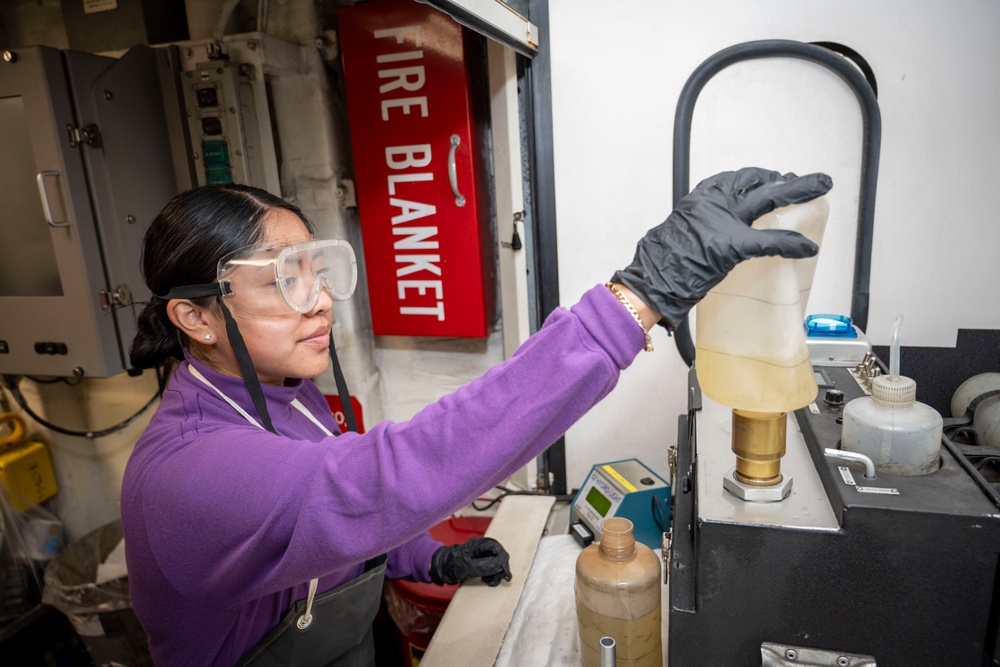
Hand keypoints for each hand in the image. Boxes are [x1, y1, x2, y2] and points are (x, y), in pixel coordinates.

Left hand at [429, 537, 511, 586]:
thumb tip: (500, 565)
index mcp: (479, 544)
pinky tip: (487, 580)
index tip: (505, 575)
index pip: (497, 549)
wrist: (440, 569)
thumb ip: (484, 566)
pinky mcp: (481, 562)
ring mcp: (482, 554)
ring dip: (496, 573)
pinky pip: (492, 567)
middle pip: (499, 556)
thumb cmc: (451, 566)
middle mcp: (482, 547)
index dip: (503, 561)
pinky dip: (492, 574)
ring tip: (489, 581)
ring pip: (497, 562)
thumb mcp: (467, 567)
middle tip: (495, 580)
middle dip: (499, 569)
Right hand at [611, 167, 831, 327]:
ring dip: (798, 191)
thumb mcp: (683, 232)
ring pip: (768, 198)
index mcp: (700, 199)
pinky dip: (790, 243)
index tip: (775, 179)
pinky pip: (768, 240)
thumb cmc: (662, 264)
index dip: (761, 178)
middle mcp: (712, 203)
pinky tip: (806, 247)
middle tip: (811, 181)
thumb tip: (719, 235)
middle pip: (756, 182)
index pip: (736, 179)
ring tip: (820, 188)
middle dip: (786, 179)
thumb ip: (704, 227)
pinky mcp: (730, 245)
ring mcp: (722, 222)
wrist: (649, 281)